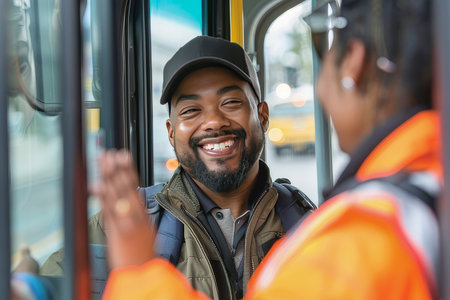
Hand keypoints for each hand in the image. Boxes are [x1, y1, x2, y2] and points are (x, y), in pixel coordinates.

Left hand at [92, 150, 155, 268]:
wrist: (144, 273)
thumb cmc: (142, 254)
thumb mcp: (144, 230)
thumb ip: (137, 213)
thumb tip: (133, 197)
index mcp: (142, 213)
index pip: (134, 186)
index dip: (128, 169)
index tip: (121, 155)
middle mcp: (137, 215)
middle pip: (127, 186)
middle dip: (118, 168)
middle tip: (111, 152)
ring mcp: (128, 222)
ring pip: (119, 195)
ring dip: (110, 176)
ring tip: (103, 161)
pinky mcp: (119, 231)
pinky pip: (110, 211)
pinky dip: (104, 198)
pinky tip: (97, 185)